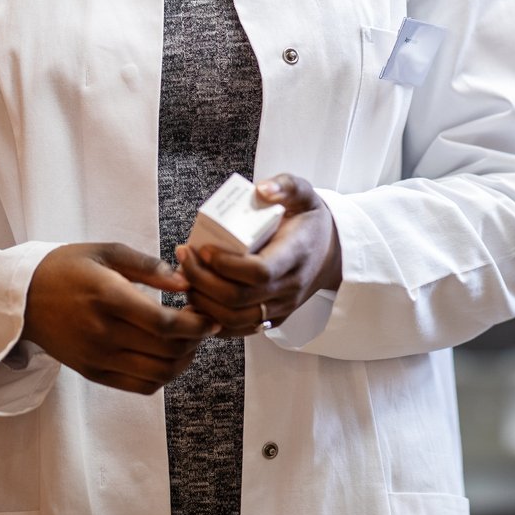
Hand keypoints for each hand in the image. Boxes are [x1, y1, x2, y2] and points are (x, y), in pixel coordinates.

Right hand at [21, 242, 215, 394]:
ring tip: (188, 342)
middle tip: (202, 325)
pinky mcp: (93, 372)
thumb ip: (148, 266)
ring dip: (183, 361)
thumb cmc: (67, 268)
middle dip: (195, 341)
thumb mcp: (106, 252)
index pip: (164, 324)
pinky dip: (162, 376)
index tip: (210, 317)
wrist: (23, 298)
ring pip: (158, 375)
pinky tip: (166, 356)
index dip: (196, 325)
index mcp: (109, 298)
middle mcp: (104, 333)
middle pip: (167, 352)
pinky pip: (139, 387)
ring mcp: (98, 357)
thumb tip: (184, 281)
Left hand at [176, 174, 342, 337]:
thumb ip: (286, 185)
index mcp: (296, 255)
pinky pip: (238, 329)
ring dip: (202, 301)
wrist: (330, 253)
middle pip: (239, 298)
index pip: (259, 271)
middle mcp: (290, 287)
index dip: (226, 264)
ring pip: (234, 319)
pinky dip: (211, 318)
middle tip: (184, 258)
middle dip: (202, 281)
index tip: (203, 248)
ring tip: (184, 277)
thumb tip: (261, 189)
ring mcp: (281, 307)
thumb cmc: (309, 222)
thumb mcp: (305, 194)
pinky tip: (196, 298)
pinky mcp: (273, 320)